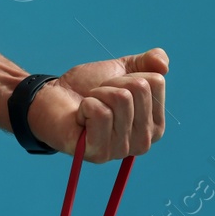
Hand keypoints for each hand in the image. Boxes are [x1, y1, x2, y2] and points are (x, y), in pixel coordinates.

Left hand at [27, 48, 167, 162]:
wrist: (51, 98)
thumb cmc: (86, 87)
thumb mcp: (120, 69)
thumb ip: (147, 63)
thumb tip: (164, 65)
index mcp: (155, 124)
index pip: (156, 81)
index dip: (129, 75)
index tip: (113, 86)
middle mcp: (144, 141)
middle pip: (140, 89)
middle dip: (112, 83)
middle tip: (98, 96)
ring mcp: (122, 150)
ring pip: (120, 99)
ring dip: (97, 94)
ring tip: (88, 106)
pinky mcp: (100, 152)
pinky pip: (101, 113)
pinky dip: (85, 106)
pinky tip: (80, 118)